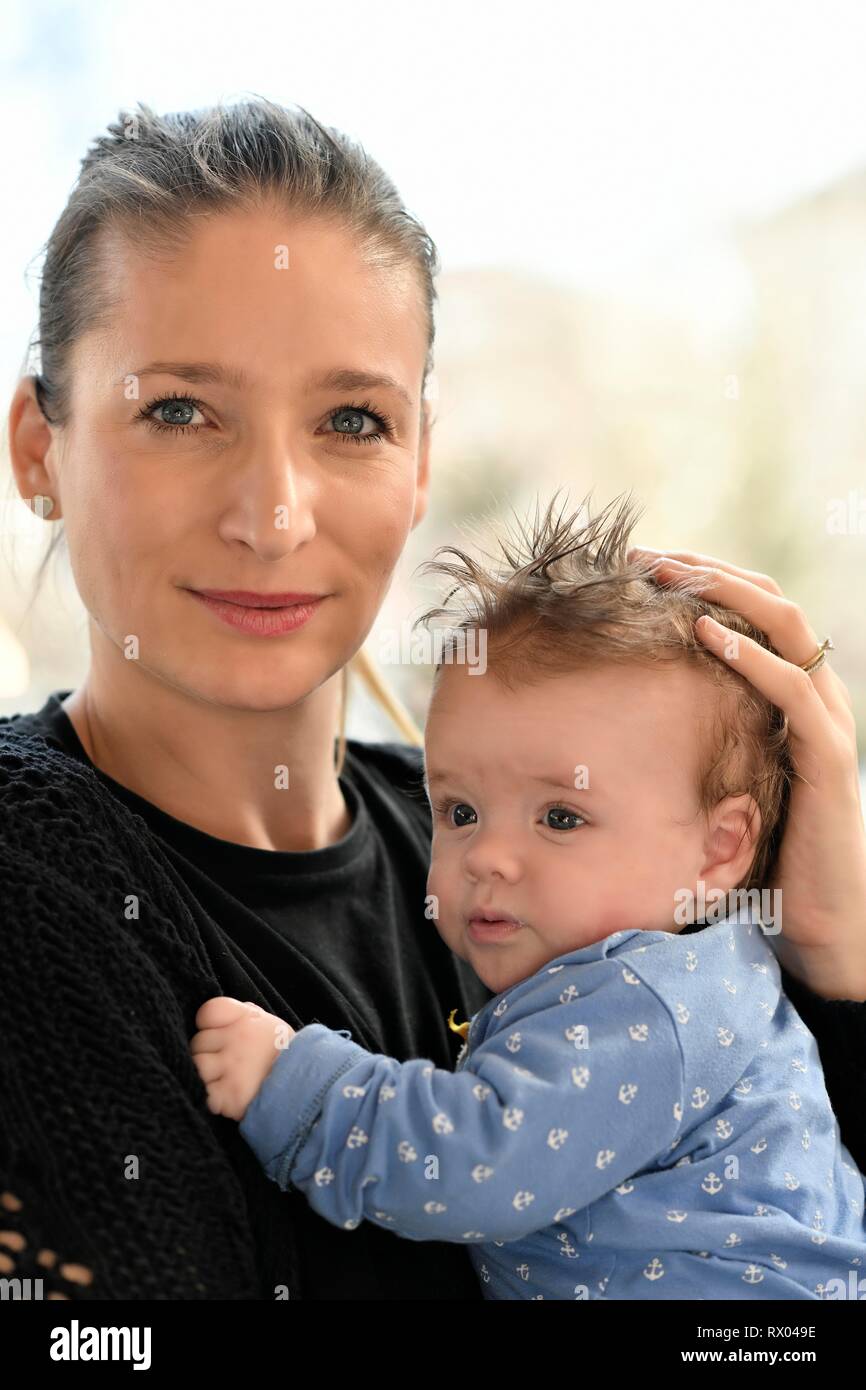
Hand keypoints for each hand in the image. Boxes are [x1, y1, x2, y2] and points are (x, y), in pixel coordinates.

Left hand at [190, 996, 296, 1120]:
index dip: (207, 1024)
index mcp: (247, 1018)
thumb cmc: (284, 1054)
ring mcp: (232, 1067)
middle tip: (227, 1063)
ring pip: (198, 1066)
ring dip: (207, 1076)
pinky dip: (212, 1098)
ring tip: (225, 1080)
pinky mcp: (229, 1096)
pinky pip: (205, 1093)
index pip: (207, 1012)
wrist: (305, 1086)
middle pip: (198, 1042)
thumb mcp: (269, 1024)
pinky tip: (226, 1097)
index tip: (219, 1034)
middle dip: (208, 1053)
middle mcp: (238, 1038)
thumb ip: (244, 1015)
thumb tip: (219, 1015)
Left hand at [629, 546, 865, 1000]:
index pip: (752, 611)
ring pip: (788, 628)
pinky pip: (795, 692)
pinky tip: (707, 634)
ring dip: (727, 593)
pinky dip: (753, 655)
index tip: (639, 565)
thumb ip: (689, 743)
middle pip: (769, 602)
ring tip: (672, 576)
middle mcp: (813, 698)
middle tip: (645, 556)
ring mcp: (826, 724)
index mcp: (786, 697)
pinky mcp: (829, 760)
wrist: (813, 927)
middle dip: (707, 570)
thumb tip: (610, 720)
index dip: (702, 577)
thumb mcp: (716, 783)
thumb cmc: (759, 859)